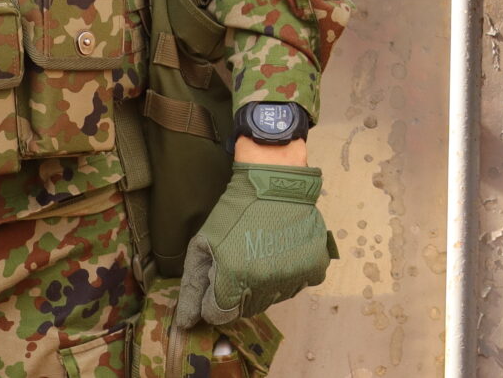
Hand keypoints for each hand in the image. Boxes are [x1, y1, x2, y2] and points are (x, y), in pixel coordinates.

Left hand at [174, 163, 330, 328]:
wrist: (275, 181)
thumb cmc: (236, 211)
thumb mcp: (204, 242)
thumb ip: (193, 286)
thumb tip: (187, 322)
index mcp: (233, 276)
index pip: (219, 314)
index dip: (214, 301)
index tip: (219, 282)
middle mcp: (265, 281)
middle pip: (246, 310)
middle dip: (238, 293)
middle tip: (241, 264)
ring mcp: (293, 275)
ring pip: (273, 299)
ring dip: (265, 285)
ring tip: (263, 255)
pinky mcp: (314, 267)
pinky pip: (298, 286)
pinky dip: (290, 276)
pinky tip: (283, 254)